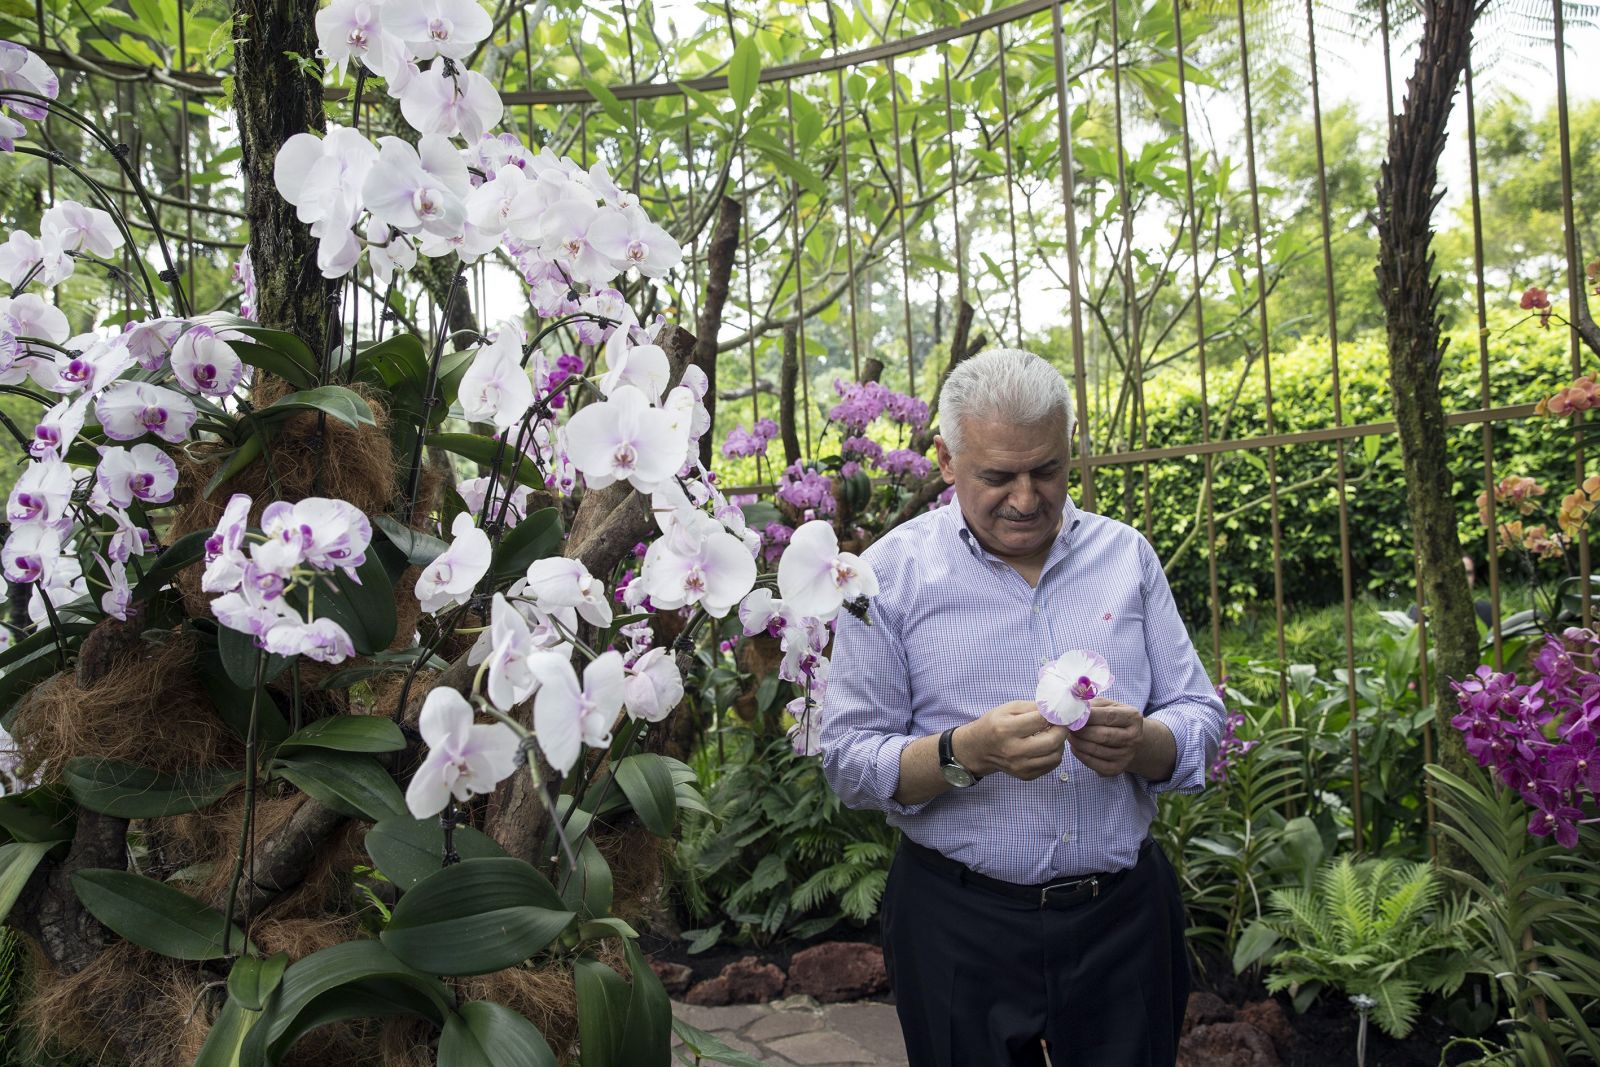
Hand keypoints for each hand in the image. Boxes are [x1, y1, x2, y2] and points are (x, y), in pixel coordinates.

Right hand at [954, 700, 1068, 780]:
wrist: (979, 749)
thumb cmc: (994, 724)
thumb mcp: (1008, 708)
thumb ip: (1032, 707)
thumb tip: (1055, 710)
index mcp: (1007, 729)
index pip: (1041, 720)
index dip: (1053, 714)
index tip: (1056, 712)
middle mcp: (1014, 750)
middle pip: (1052, 741)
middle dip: (1062, 730)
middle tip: (1061, 724)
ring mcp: (1020, 766)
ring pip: (1056, 755)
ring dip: (1060, 743)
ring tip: (1053, 735)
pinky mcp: (1026, 775)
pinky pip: (1051, 765)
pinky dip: (1054, 754)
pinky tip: (1047, 746)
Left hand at [1066, 697, 1143, 776]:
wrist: (1129, 741)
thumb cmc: (1114, 719)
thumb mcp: (1108, 706)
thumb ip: (1093, 705)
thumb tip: (1074, 707)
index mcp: (1133, 717)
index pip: (1108, 716)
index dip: (1088, 716)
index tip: (1073, 714)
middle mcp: (1134, 737)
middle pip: (1102, 735)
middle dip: (1081, 731)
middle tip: (1068, 726)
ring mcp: (1126, 755)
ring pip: (1096, 750)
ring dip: (1078, 742)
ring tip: (1069, 735)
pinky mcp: (1117, 769)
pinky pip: (1093, 763)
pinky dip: (1080, 754)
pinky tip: (1075, 746)